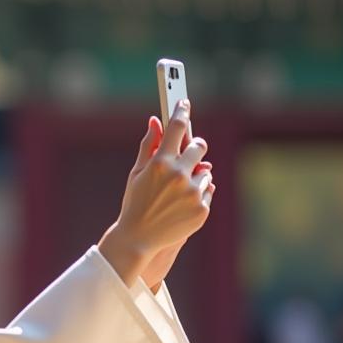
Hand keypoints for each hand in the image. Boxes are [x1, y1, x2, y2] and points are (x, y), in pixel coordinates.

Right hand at [139, 114, 215, 291]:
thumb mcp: (137, 173)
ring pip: (205, 172)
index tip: (183, 103)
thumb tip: (155, 121)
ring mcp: (192, 193)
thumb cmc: (134, 203)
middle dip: (195, 147)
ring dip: (195, 176)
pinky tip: (181, 204)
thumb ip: (148, 145)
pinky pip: (208, 191)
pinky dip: (198, 194)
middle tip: (190, 151)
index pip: (177, 127)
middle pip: (199, 146)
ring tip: (177, 192)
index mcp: (160, 164)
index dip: (181, 112)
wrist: (138, 238)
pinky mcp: (201, 209)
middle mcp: (178, 176)